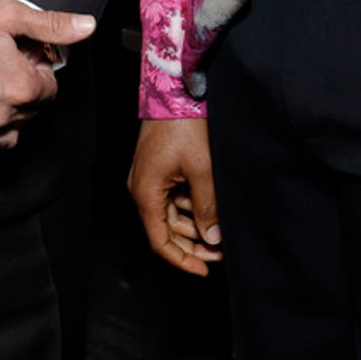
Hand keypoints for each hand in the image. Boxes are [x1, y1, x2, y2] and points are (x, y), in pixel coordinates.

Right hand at [0, 0, 95, 173]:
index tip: (22, 59)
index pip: (49, 89)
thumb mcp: (8, 14)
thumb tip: (86, 27)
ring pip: (8, 138)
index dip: (37, 70)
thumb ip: (51, 24)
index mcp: (22, 87)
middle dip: (22, 94)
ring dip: (5, 121)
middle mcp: (3, 116)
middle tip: (1, 70)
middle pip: (29, 113)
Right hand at [128, 117, 222, 275]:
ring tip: (217, 231)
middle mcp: (142, 188)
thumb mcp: (201, 169)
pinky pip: (171, 197)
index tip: (203, 270)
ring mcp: (148, 178)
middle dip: (192, 244)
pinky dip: (189, 207)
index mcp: (146, 192)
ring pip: (170, 214)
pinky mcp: (157, 168)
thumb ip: (206, 206)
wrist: (174, 89)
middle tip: (218, 251)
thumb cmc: (182, 124)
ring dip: (192, 226)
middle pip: (165, 230)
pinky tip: (207, 208)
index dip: (182, 260)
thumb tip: (213, 237)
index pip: (160, 241)